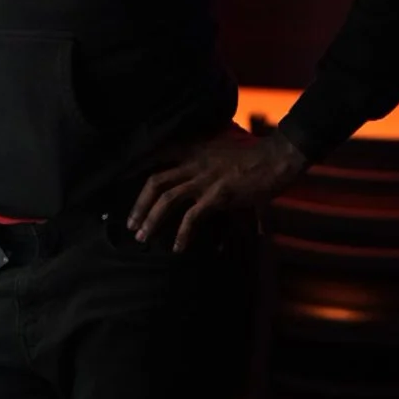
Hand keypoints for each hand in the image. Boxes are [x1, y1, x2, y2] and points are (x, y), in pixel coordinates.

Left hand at [128, 126, 307, 252]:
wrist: (278, 157)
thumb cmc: (254, 156)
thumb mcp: (222, 151)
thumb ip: (205, 162)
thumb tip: (197, 182)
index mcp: (194, 150)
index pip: (156, 156)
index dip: (136, 170)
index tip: (121, 184)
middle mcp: (194, 162)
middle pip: (155, 181)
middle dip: (139, 204)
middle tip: (131, 223)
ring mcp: (205, 179)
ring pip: (167, 198)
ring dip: (151, 219)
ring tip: (143, 237)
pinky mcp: (218, 195)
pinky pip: (192, 217)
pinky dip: (182, 234)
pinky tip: (178, 247)